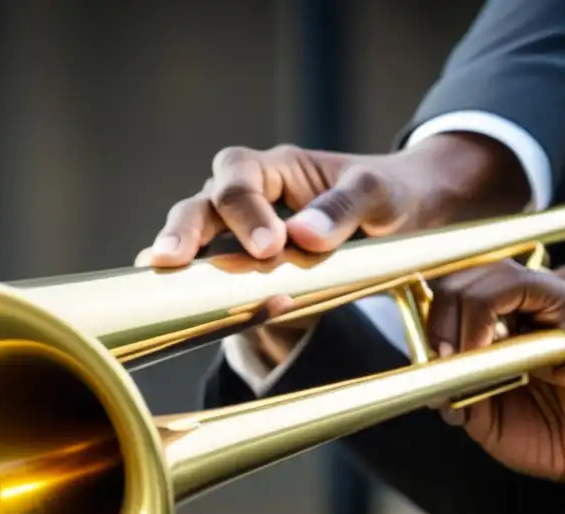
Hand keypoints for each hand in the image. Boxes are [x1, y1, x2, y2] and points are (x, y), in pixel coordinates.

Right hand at [135, 134, 531, 366]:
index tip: (270, 247)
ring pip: (197, 231)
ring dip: (180, 251)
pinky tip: (172, 294)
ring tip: (159, 273)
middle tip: (173, 259)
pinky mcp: (247, 263)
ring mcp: (243, 230)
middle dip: (186, 229)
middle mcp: (251, 194)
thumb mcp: (381, 193)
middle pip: (203, 202)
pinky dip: (193, 277)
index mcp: (279, 167)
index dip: (246, 212)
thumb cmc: (390, 193)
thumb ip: (345, 207)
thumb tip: (302, 236)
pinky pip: (214, 266)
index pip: (241, 179)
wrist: (406, 211)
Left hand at [427, 260, 564, 513]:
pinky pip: (521, 291)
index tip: (417, 344)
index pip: (468, 279)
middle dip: (437, 309)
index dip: (432, 303)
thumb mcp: (489, 412)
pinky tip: (478, 353)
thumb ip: (456, 385)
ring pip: (491, 274)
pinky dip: (485, 318)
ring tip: (451, 357)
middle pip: (472, 270)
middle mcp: (548, 291)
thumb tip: (423, 370)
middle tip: (432, 355)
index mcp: (526, 307)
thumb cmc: (557, 432)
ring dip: (456, 314)